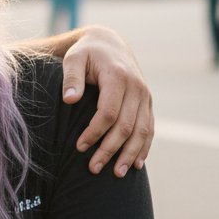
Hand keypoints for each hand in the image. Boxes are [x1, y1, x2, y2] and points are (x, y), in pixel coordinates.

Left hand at [61, 26, 153, 175]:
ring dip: (130, 154)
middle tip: (93, 169)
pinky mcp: (147, 103)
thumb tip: (69, 100)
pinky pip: (150, 128)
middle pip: (126, 126)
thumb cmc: (86, 53)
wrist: (109, 44)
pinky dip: (144, 147)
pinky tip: (137, 164)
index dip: (95, 132)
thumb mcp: (74, 59)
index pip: (109, 112)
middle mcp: (136, 87)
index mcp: (118, 76)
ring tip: (117, 174)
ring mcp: (145, 96)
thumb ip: (71, 78)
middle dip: (110, 150)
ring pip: (142, 131)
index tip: (79, 146)